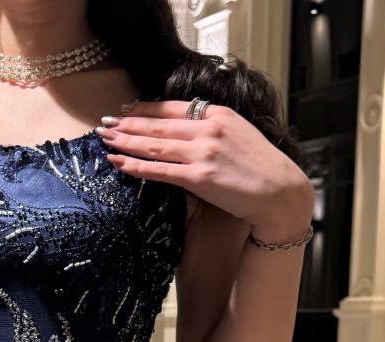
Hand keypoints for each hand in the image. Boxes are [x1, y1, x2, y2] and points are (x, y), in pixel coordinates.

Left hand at [96, 100, 313, 233]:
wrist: (280, 191)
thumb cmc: (260, 168)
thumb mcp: (238, 135)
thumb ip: (212, 130)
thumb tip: (184, 135)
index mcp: (218, 115)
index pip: (173, 107)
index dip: (146, 109)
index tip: (126, 110)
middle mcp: (208, 129)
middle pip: (158, 124)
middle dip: (128, 124)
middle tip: (104, 124)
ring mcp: (203, 153)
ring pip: (155, 144)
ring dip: (126, 141)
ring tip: (105, 140)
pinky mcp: (199, 178)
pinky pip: (160, 170)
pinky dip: (136, 166)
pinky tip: (119, 163)